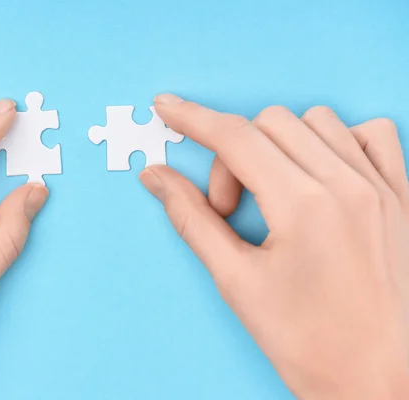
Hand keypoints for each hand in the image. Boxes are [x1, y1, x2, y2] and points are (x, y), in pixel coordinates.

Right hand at [140, 95, 408, 398]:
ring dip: (279, 146)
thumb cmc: (310, 343)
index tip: (168, 108)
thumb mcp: (237, 282)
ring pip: (316, 121)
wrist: (379, 379)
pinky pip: (371, 134)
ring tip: (274, 195)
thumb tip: (157, 179)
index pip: (235, 138)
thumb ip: (192, 219)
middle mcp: (348, 186)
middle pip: (269, 124)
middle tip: (229, 208)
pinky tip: (319, 175)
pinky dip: (336, 141)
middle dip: (234, 158)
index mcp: (304, 207)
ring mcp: (382, 188)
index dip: (193, 119)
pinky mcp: (403, 197)